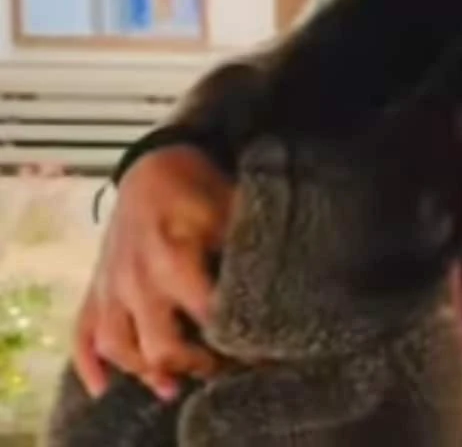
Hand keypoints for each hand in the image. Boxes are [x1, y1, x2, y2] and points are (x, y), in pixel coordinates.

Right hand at [73, 145, 234, 399]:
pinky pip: (82, 332)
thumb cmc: (199, 189)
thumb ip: (254, 247)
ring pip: (117, 347)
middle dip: (192, 364)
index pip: (206, 316)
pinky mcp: (96, 287)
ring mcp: (110, 285)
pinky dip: (88, 363)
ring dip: (144, 371)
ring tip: (172, 386)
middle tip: (219, 368)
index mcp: (173, 260)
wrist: (152, 165)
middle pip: (159, 346)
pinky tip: (102, 386)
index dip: (234, 341)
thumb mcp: (233, 209)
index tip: (258, 353)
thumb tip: (288, 279)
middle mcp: (136, 280)